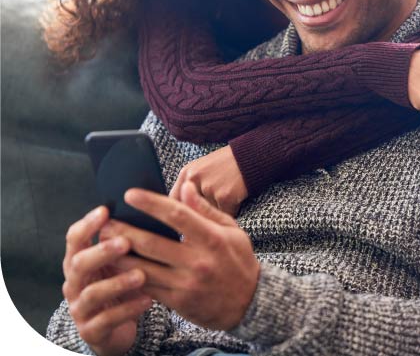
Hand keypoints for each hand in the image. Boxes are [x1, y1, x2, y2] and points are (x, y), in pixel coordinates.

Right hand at [62, 206, 151, 355]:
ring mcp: (80, 307)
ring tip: (143, 274)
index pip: (75, 238)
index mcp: (79, 259)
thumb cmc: (121, 281)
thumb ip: (130, 234)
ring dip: (117, 282)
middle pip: (78, 263)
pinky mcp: (91, 330)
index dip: (87, 224)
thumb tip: (152, 201)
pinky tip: (148, 299)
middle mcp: (74, 282)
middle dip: (102, 251)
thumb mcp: (121, 259)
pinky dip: (128, 309)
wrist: (115, 326)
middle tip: (126, 242)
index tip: (106, 210)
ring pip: (92, 293)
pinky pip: (107, 320)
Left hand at [103, 183, 259, 330]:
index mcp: (211, 238)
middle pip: (152, 243)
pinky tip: (115, 267)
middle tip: (105, 220)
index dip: (150, 203)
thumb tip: (185, 187)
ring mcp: (186, 284)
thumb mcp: (231, 229)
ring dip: (119, 256)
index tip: (131, 194)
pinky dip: (128, 277)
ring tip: (102, 243)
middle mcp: (197, 261)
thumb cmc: (238, 259)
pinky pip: (147, 288)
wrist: (249, 302)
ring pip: (143, 269)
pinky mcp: (178, 302)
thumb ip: (205, 209)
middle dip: (124, 231)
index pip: (176, 215)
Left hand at [169, 145, 246, 216]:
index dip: (180, 211)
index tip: (186, 219)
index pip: (174, 199)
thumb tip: (181, 210)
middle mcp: (194, 179)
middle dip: (200, 214)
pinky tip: (235, 197)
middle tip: (210, 210)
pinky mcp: (224, 196)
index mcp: (187, 173)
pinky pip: (224, 214)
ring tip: (226, 195)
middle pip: (191, 209)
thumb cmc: (227, 164)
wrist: (250, 156)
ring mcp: (209, 188)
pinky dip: (231, 210)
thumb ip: (190, 185)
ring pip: (208, 214)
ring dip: (217, 212)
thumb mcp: (203, 169)